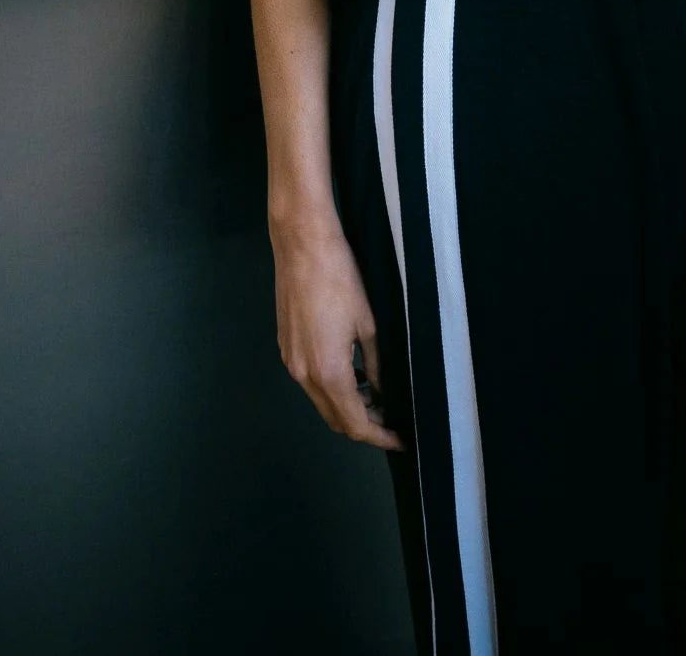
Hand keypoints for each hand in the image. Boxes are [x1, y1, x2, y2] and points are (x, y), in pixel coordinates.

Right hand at [269, 213, 406, 452]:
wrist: (302, 246)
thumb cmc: (340, 279)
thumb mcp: (367, 324)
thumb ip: (375, 364)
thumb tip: (382, 391)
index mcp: (328, 372)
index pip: (354, 423)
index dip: (379, 436)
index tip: (399, 440)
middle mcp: (304, 375)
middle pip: (334, 419)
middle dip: (363, 425)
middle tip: (390, 419)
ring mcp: (291, 362)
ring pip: (320, 401)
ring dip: (346, 406)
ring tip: (376, 396)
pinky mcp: (285, 347)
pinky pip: (310, 382)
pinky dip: (331, 388)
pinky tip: (351, 374)